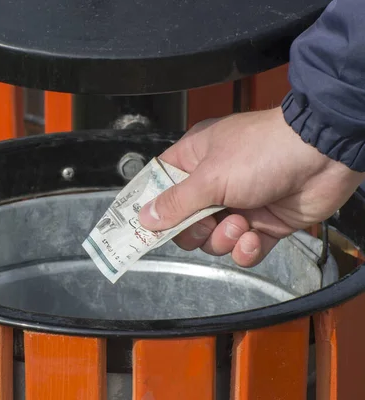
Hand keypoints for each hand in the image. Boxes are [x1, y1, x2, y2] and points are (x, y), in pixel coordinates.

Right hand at [138, 107, 364, 266]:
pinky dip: (246, 249)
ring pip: (214, 239)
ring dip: (225, 237)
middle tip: (207, 222)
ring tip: (241, 222)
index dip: (152, 207)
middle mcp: (215, 182)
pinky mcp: (264, 223)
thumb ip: (176, 202)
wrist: (322, 156)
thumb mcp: (210, 177)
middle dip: (196, 230)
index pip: (162, 186)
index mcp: (196, 159)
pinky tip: (254, 236)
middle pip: (186, 222)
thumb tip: (146, 217)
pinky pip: (243, 249)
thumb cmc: (264, 150)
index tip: (143, 227)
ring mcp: (240, 203)